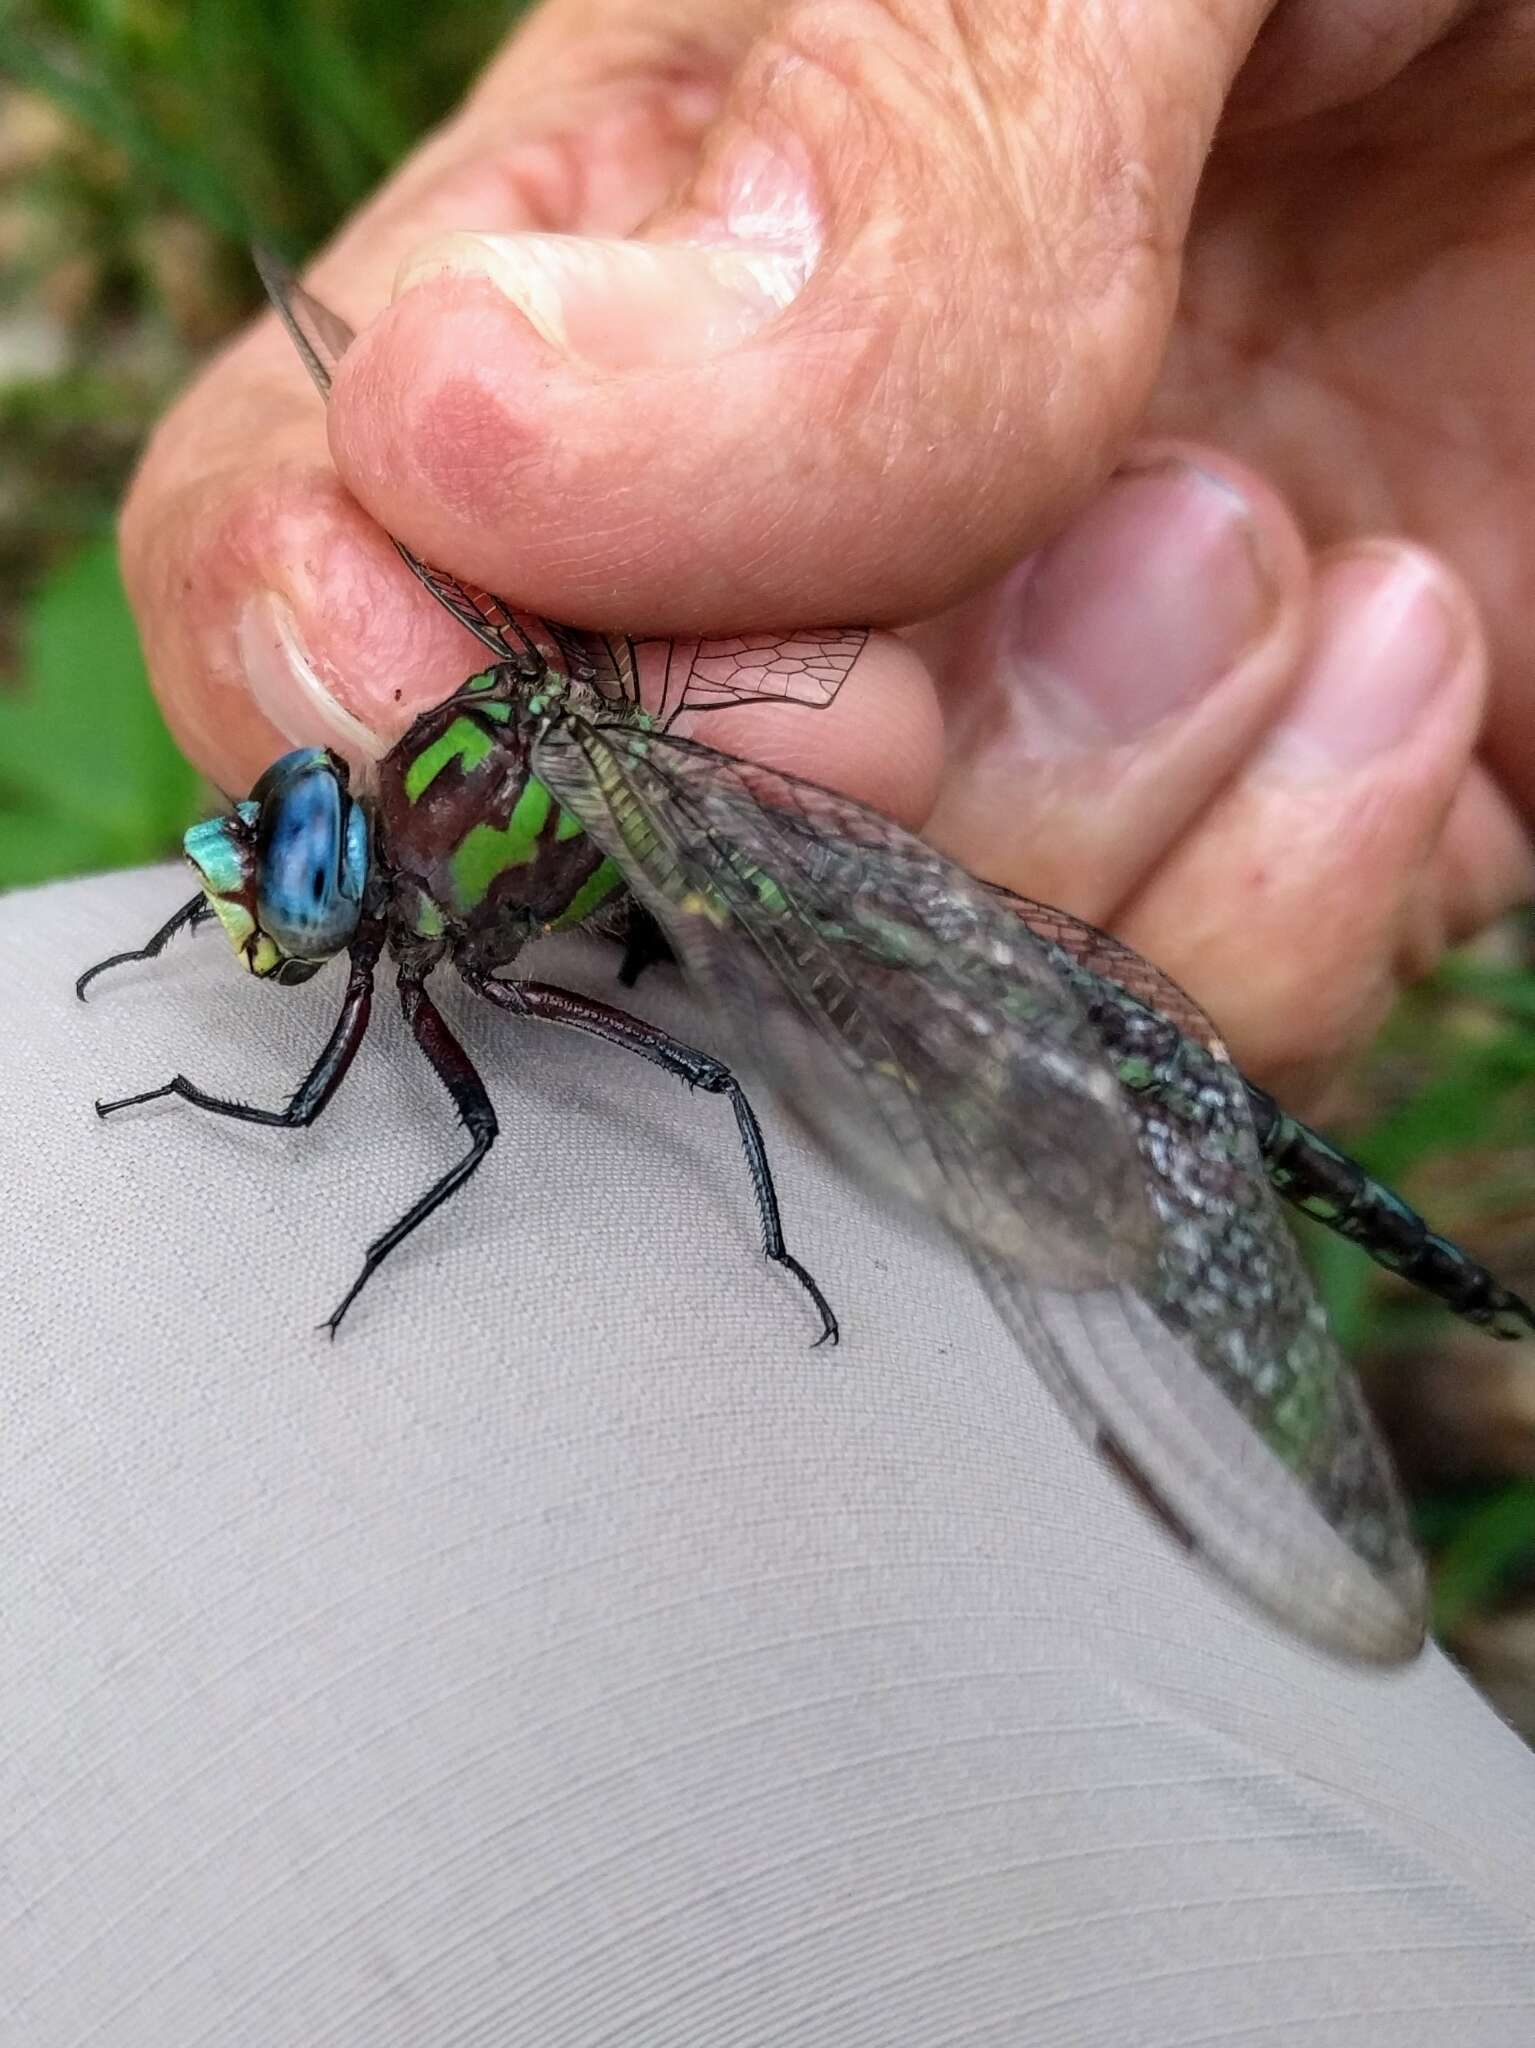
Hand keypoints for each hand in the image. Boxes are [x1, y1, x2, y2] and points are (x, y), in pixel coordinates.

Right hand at [120, 0, 1534, 1106]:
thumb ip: (861, 149)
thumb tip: (475, 448)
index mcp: (645, 264)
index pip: (308, 544)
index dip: (388, 684)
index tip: (610, 666)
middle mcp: (787, 547)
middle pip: (582, 864)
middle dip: (789, 801)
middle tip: (1089, 536)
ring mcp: (1005, 735)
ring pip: (863, 1014)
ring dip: (1074, 818)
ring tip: (1264, 547)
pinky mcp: (1222, 886)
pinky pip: (1141, 1068)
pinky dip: (1275, 917)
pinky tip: (1400, 661)